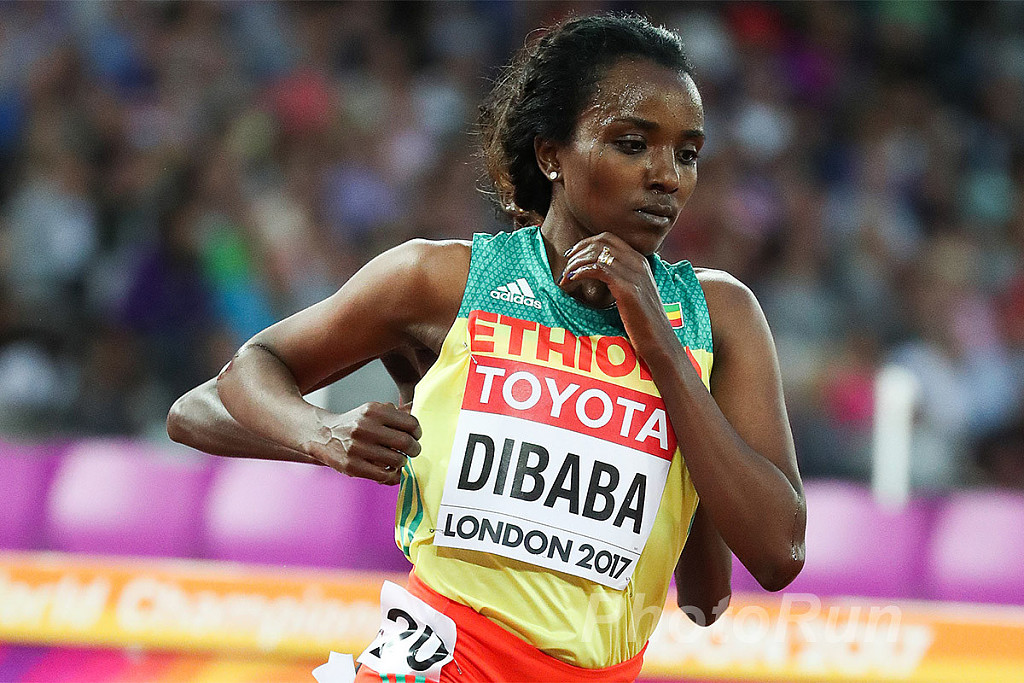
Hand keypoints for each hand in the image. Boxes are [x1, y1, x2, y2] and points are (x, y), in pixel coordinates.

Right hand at [300, 401, 421, 484]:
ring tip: (398, 459)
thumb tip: (416, 417)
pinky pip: (384, 475)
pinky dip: (392, 474)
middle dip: (414, 449)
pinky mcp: (352, 466)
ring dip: (402, 462)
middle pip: (405, 442)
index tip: (415, 436)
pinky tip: (390, 469)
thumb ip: (395, 414)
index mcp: (373, 411)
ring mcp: (358, 448)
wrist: (322, 435)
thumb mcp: (372, 412)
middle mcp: (365, 427)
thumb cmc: (354, 424)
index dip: (417, 432)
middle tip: (413, 450)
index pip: (410, 423)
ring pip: (397, 460)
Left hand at [557, 233, 673, 349]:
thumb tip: (599, 275)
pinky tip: (572, 280)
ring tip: (565, 277)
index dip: (587, 243)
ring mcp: (634, 274)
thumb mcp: (633, 294)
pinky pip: (598, 269)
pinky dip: (581, 271)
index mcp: (640, 261)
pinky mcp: (628, 287)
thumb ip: (621, 280)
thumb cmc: (643, 323)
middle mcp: (638, 262)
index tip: (572, 255)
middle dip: (579, 250)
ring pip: (597, 254)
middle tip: (566, 266)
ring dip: (576, 263)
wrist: (659, 341)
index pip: (609, 238)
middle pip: (601, 241)